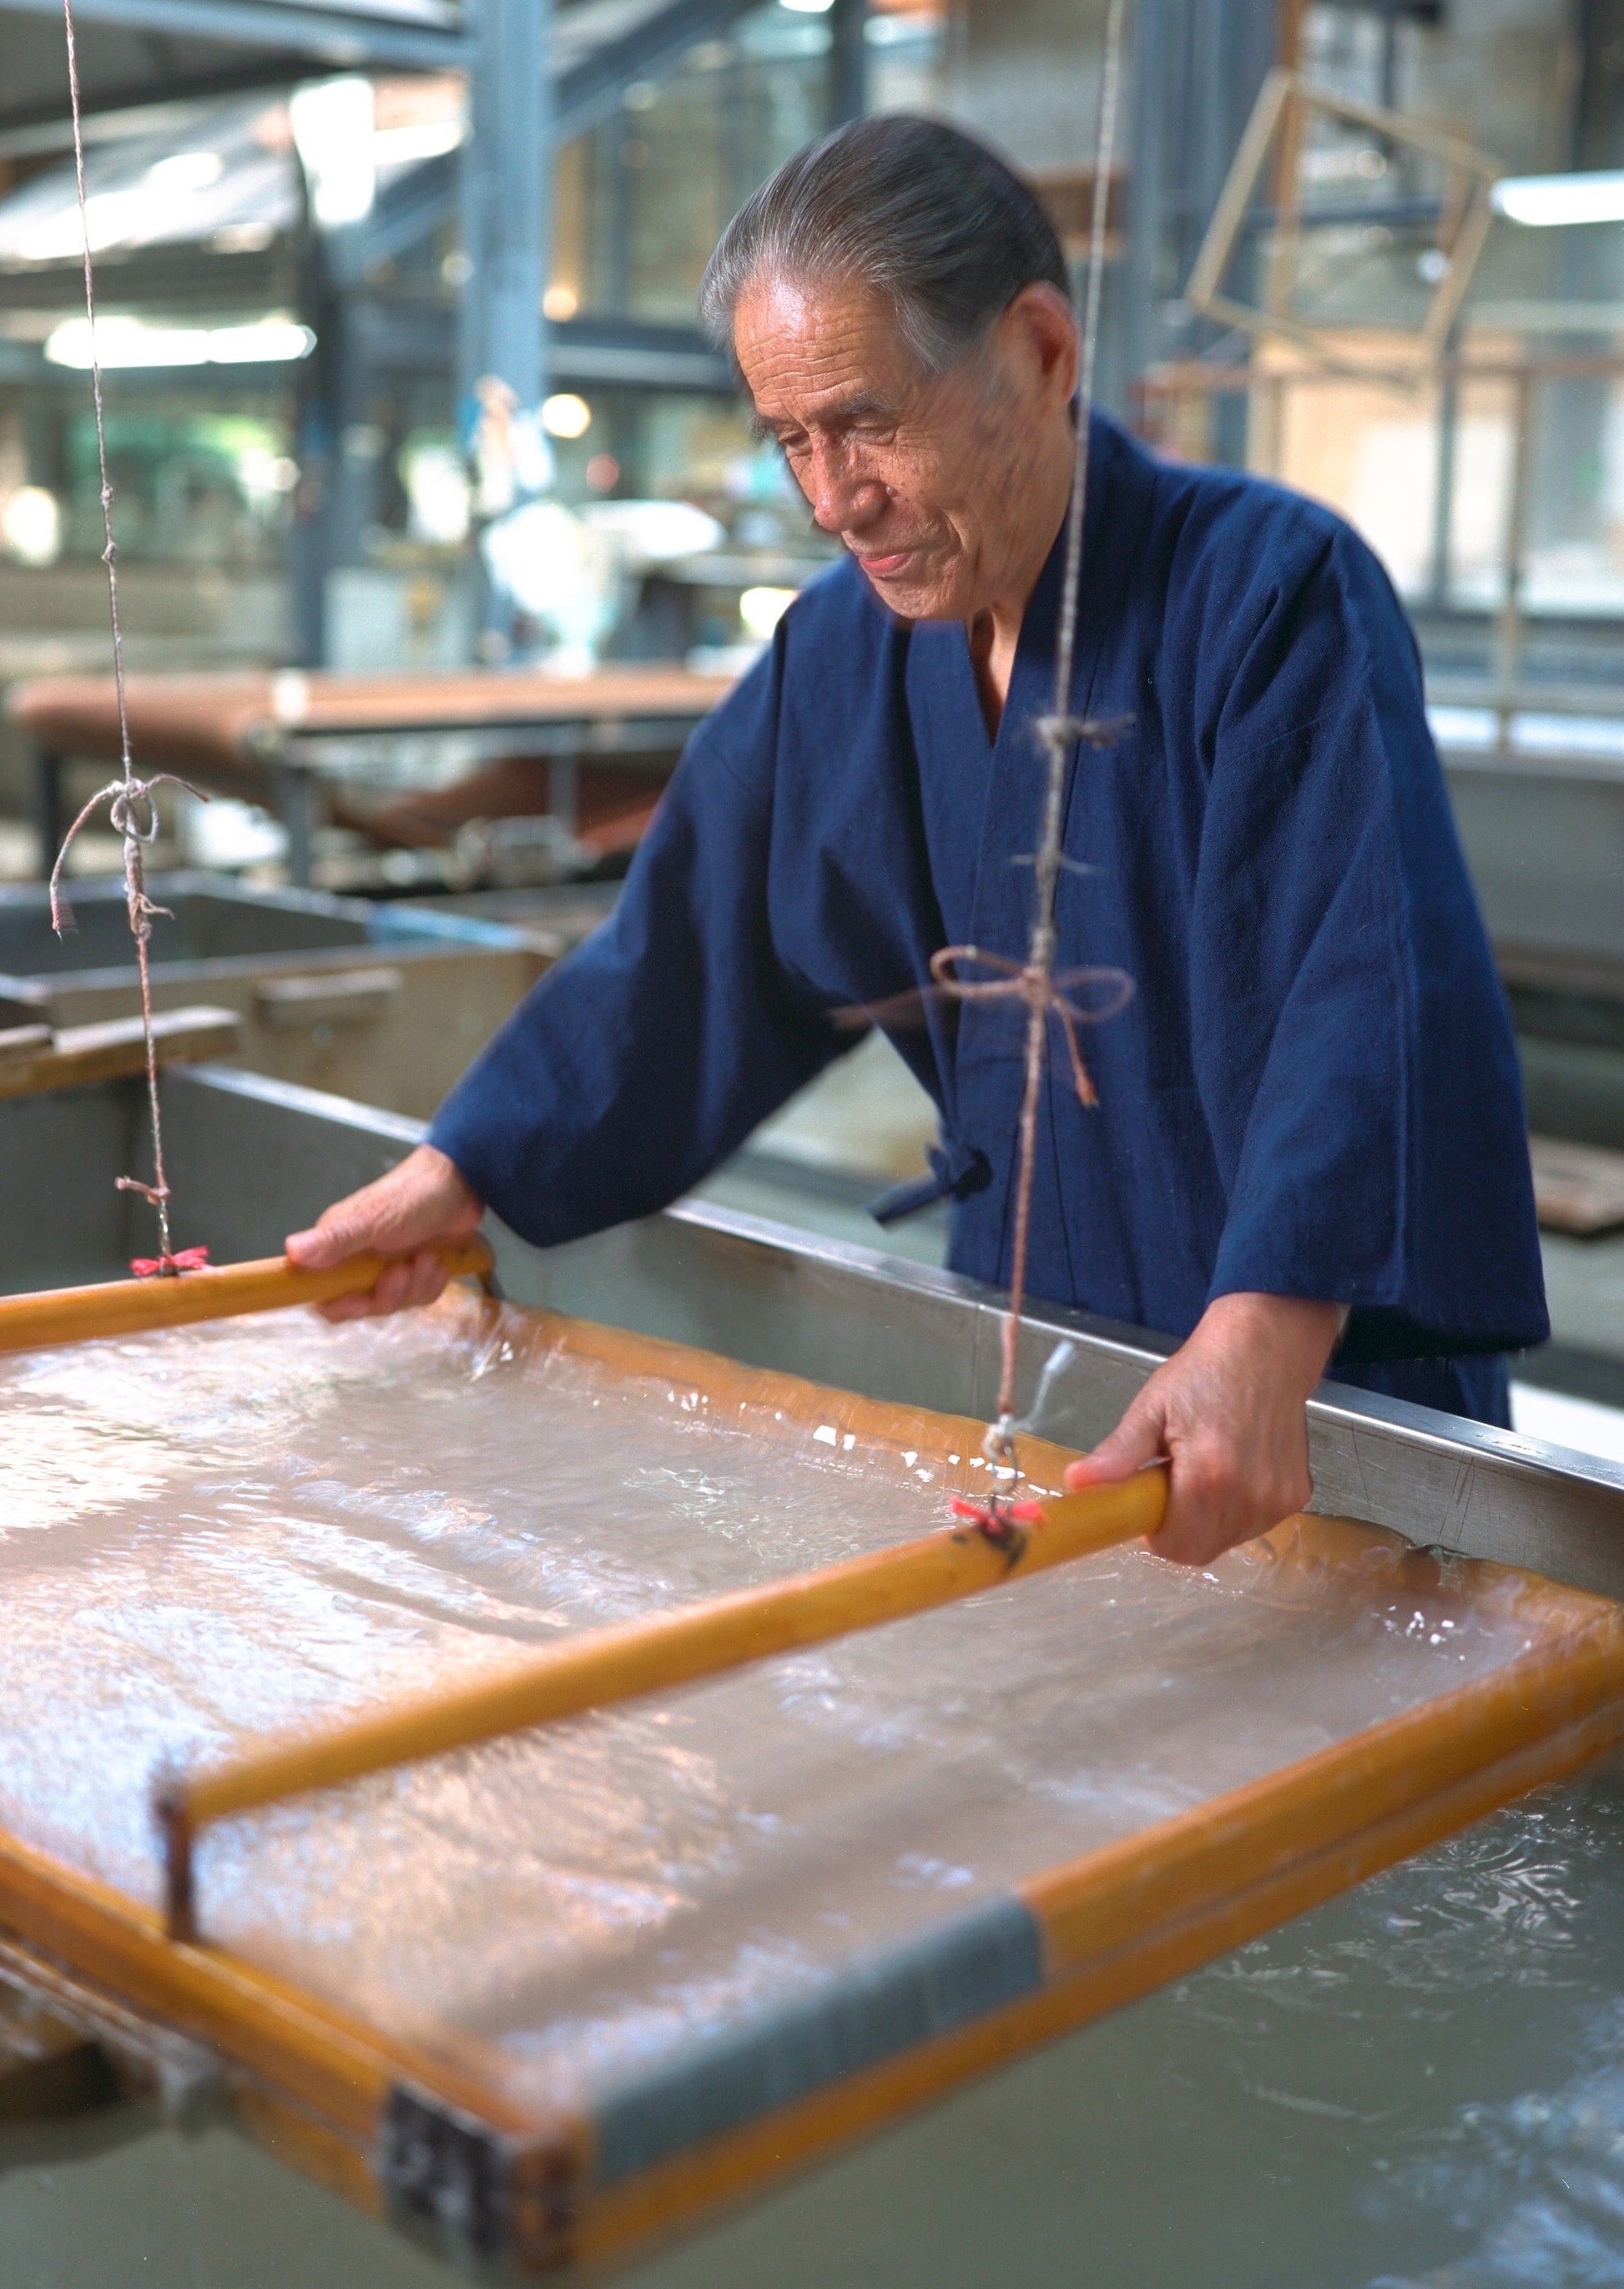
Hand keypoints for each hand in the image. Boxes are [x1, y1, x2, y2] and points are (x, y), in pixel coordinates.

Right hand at [285, 1144, 484, 1322]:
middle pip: (363, 1305)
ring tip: (427, 1257)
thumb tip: (290, 1251)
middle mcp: (358, 1262)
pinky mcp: (414, 1273)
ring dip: (415, 1285)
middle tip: (403, 1270)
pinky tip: (438, 1263)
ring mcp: (387, 1269)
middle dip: (388, 1294)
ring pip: (395, 1303)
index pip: (322, 1295)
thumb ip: (334, 1240)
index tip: (360, 1298)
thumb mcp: (371, 1219)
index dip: (340, 1305)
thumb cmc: (410, 1196)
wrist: (460, 1184)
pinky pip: (418, 1298)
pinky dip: (430, 1284)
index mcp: (337, 1249)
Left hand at [1063, 1292, 1344, 1565]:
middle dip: (1178, 1529)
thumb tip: (1076, 1482)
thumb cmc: (1203, 1374)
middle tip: (1171, 1484)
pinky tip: (1233, 1470)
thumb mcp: (1152, 1407)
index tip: (1146, 1505)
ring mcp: (1278, 1499)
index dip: (1154, 1534)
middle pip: (1201, 1550)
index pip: (1175, 1546)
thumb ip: (1119, 1453)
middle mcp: (1250, 1496)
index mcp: (1209, 1476)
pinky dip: (1235, 1510)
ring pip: (1228, 1540)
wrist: (1266, 1350)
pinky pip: (1254, 1524)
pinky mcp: (1297, 1496)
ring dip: (1207, 1521)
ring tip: (1203, 1471)